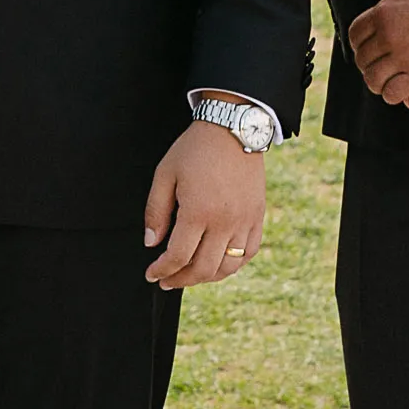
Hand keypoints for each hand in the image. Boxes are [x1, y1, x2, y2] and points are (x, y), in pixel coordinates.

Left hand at [140, 119, 266, 288]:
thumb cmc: (195, 149)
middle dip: (181, 279)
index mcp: (198, 211)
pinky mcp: (257, 217)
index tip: (152, 274)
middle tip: (167, 279)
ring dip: (206, 278)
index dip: (162, 270)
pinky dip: (233, 265)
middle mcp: (224, 222)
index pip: (178, 257)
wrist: (234, 128)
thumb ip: (156, 211)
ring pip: (228, 267)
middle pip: (203, 269)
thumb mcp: (165, 174)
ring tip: (190, 274)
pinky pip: (249, 253)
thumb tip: (151, 243)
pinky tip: (218, 263)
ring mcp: (245, 221)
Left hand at [343, 0, 408, 101]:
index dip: (359, 42)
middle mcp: (389, 37)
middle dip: (368, 62)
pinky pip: (393, 93)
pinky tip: (400, 89)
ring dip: (377, 81)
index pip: (355, 34)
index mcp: (383, 13)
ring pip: (373, 79)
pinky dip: (392, 94)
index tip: (368, 45)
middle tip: (379, 64)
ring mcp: (404, 59)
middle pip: (363, 58)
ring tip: (386, 79)